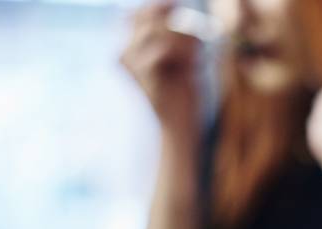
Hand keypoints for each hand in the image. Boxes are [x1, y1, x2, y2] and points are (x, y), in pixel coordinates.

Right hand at [120, 0, 200, 136]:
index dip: (157, 7)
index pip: (137, 15)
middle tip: (198, 45)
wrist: (182, 125)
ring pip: (159, 31)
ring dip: (186, 41)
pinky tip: (194, 67)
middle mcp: (123, 54)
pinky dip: (185, 53)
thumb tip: (172, 3)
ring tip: (197, 60)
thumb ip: (173, 31)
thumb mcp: (180, 56)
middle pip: (148, 19)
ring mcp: (129, 64)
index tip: (177, 5)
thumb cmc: (183, 91)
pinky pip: (164, 47)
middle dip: (177, 27)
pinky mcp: (142, 75)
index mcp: (129, 49)